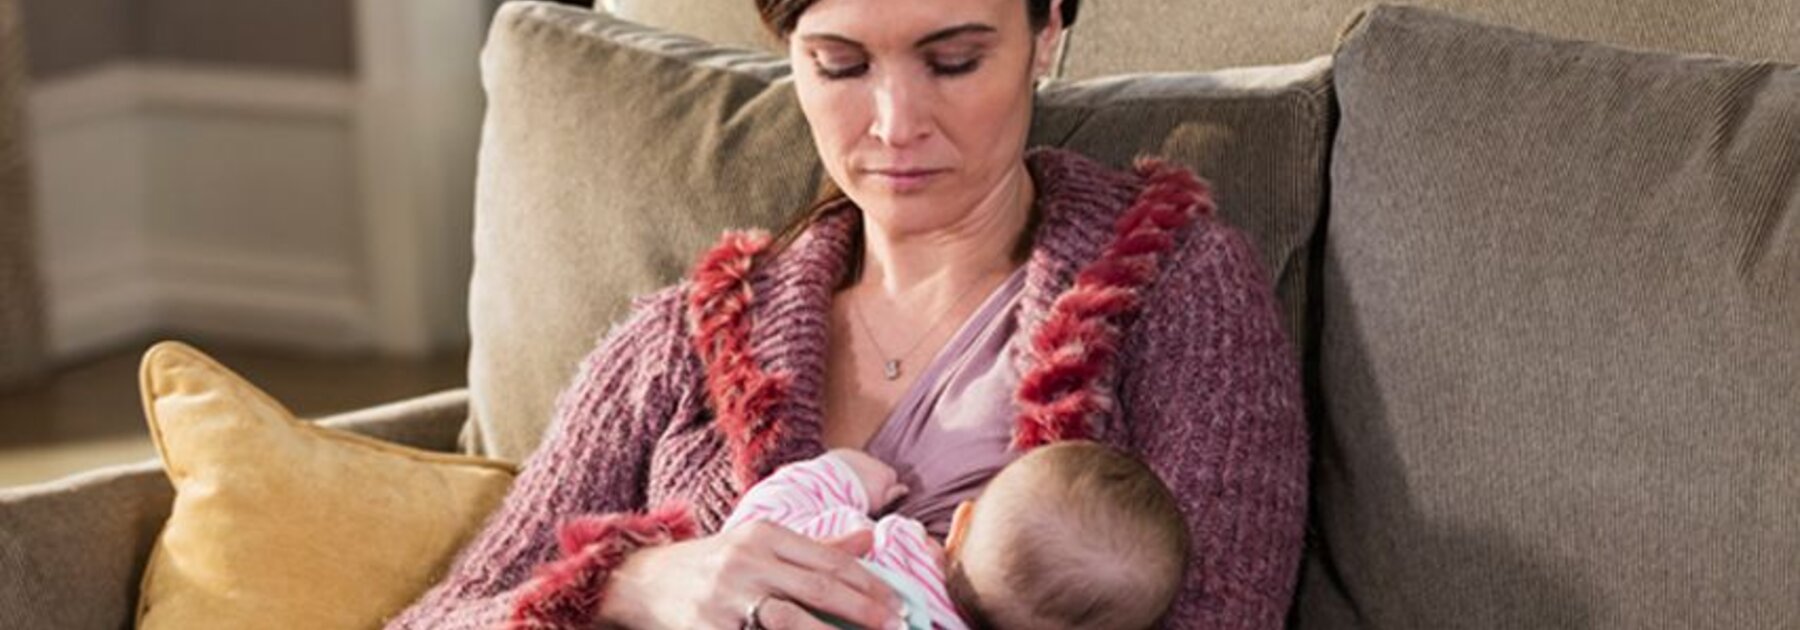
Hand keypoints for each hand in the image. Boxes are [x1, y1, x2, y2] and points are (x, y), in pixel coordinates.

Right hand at [598, 521, 904, 628]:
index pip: (829, 560)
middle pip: (819, 588)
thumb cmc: (711, 564)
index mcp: (763, 535)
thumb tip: (869, 538)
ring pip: (792, 621)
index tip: (900, 603)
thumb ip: (814, 545)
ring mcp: (726, 599)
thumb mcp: (757, 543)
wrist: (640, 580)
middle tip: (898, 625)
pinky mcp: (709, 629)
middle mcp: (746, 562)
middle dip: (865, 610)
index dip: (870, 583)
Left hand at [828, 449, 908, 509]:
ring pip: (861, 464)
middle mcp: (875, 460)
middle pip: (876, 470)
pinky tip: (838, 478)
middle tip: (859, 494)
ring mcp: (858, 454)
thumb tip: (905, 488)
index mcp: (887, 473)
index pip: (891, 479)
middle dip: (870, 479)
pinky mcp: (842, 452)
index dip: (882, 490)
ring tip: (847, 487)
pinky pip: (846, 460)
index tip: (873, 498)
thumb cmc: (859, 498)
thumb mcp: (879, 502)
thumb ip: (893, 494)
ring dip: (857, 472)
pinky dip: (844, 467)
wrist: (833, 485)